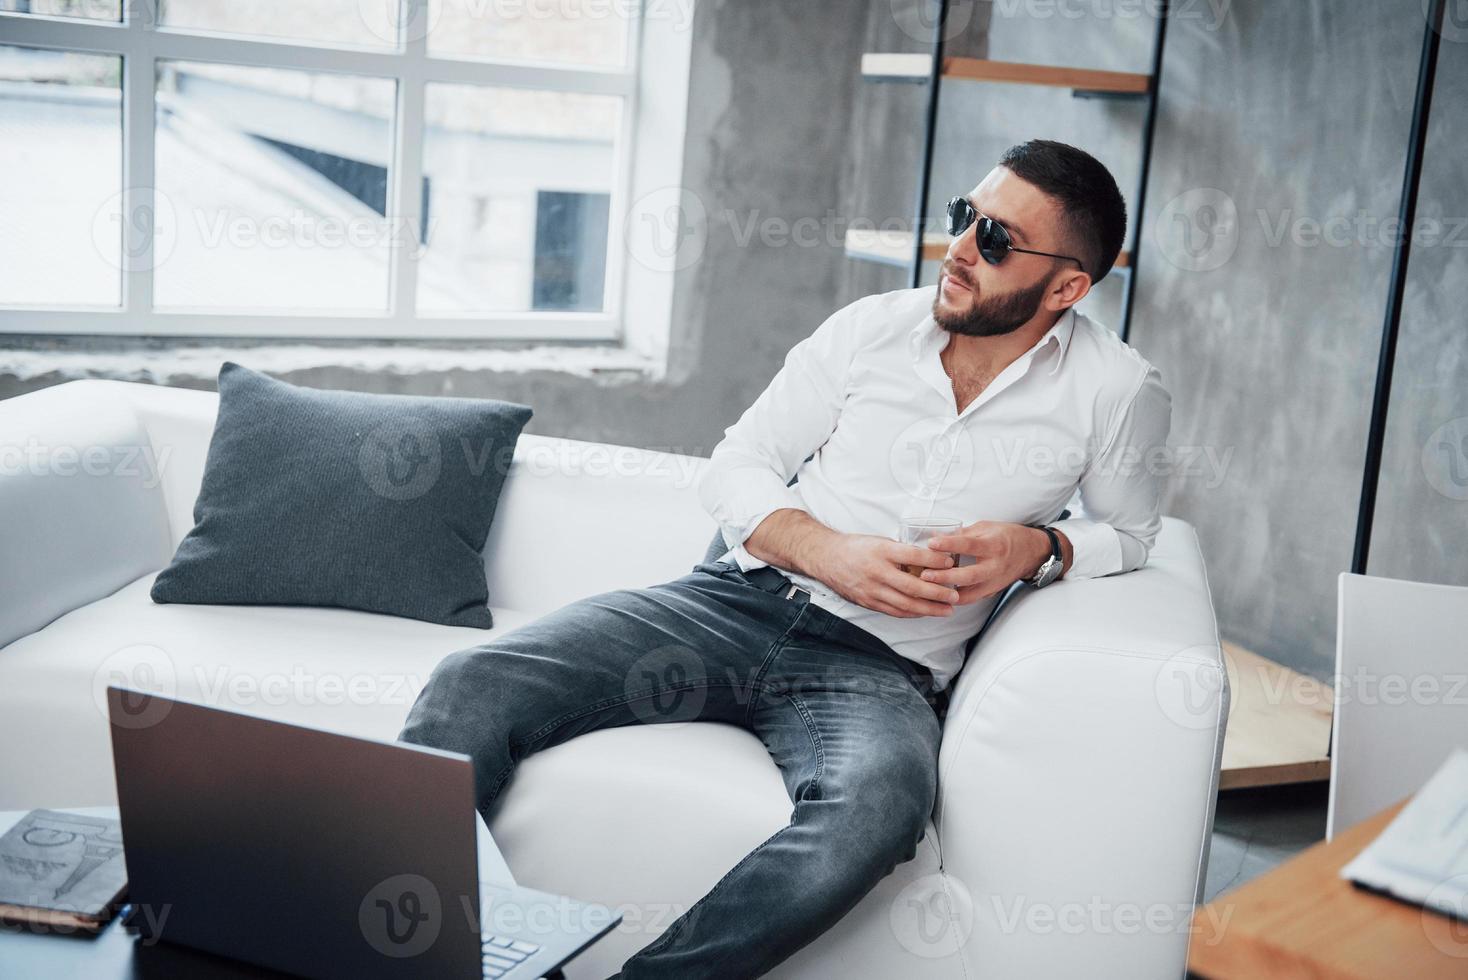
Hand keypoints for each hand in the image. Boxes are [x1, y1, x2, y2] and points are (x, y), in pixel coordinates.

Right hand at [811, 533, 961, 618]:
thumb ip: (901, 552)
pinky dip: (912, 613)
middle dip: (937, 592)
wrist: (827, 558)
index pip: (912, 556)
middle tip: (955, 595)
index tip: (951, 563)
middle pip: (912, 586)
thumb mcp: (879, 541)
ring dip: (929, 608)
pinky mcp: (868, 602)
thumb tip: (929, 558)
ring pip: (905, 603)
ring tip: (947, 609)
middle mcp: (876, 572)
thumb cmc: (856, 547)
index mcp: (881, 551)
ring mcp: (872, 590)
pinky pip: (894, 611)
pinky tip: (925, 612)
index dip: (933, 561)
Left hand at [918, 521, 1054, 603]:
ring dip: (948, 593)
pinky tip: (940, 596)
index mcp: (993, 545)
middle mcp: (995, 566)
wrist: (1031, 552)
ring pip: (970, 594)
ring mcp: (994, 582)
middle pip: (968, 575)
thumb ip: (962, 533)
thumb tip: (935, 536)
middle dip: (945, 577)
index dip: (949, 544)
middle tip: (925, 575)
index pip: (969, 545)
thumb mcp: (986, 528)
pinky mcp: (992, 591)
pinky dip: (955, 599)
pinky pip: (972, 599)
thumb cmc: (1005, 536)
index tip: (931, 543)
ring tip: (929, 589)